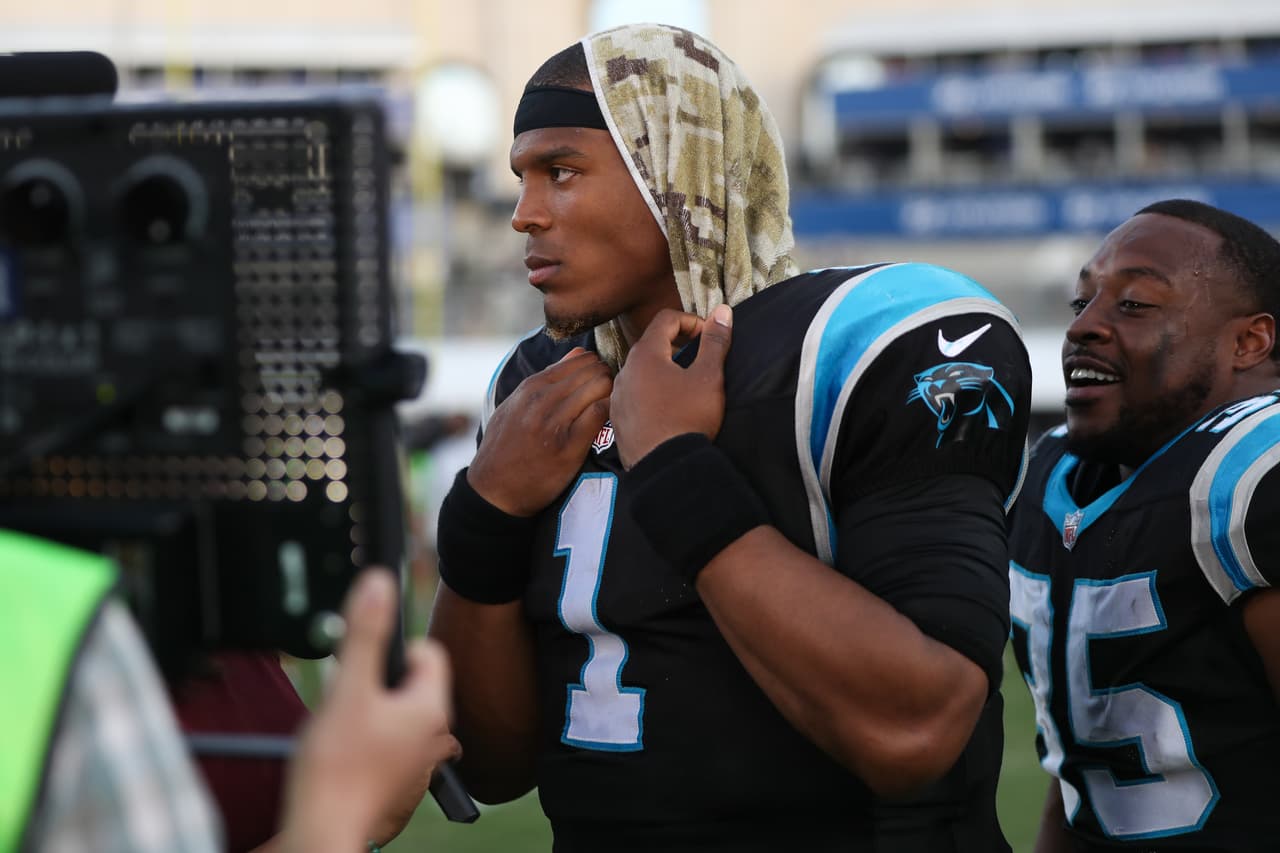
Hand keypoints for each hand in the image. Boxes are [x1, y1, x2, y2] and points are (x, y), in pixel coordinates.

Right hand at [279, 569, 460, 852]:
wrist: (325, 830)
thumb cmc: (336, 767)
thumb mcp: (348, 687)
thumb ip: (366, 632)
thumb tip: (380, 582)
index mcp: (431, 707)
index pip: (430, 653)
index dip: (396, 650)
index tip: (366, 667)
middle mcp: (435, 736)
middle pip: (413, 684)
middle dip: (379, 683)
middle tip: (350, 702)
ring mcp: (421, 764)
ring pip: (401, 717)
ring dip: (374, 714)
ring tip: (346, 731)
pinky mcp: (403, 784)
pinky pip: (393, 747)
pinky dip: (372, 744)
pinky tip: (348, 756)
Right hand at [468, 347, 611, 515]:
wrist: (494, 489)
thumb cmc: (506, 445)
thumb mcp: (517, 405)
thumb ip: (548, 378)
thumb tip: (578, 352)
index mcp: (530, 388)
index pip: (578, 361)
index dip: (596, 368)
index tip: (599, 381)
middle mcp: (542, 401)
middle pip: (593, 373)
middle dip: (607, 380)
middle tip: (609, 396)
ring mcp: (555, 423)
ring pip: (599, 389)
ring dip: (611, 396)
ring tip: (609, 409)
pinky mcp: (569, 447)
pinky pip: (600, 415)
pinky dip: (609, 413)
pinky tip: (607, 423)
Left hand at [611, 305, 732, 468]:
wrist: (666, 467)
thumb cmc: (688, 418)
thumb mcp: (709, 377)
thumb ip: (715, 341)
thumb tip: (723, 311)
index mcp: (645, 355)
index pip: (665, 319)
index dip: (690, 321)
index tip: (707, 336)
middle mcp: (624, 371)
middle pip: (650, 343)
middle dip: (675, 343)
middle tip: (698, 356)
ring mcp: (617, 396)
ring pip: (639, 370)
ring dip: (661, 368)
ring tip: (682, 383)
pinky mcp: (616, 418)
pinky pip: (633, 394)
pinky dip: (649, 391)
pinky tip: (666, 407)